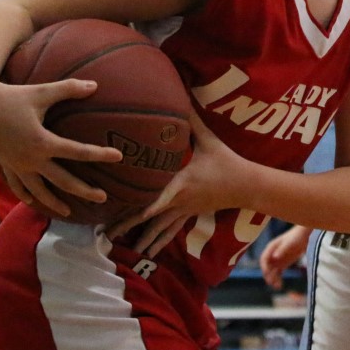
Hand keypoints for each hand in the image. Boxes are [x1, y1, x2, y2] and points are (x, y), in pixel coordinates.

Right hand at [0, 77, 122, 215]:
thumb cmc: (13, 95)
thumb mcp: (42, 91)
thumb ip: (69, 89)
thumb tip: (96, 85)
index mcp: (41, 142)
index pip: (77, 151)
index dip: (99, 154)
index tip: (118, 156)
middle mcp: (30, 159)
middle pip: (62, 181)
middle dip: (84, 190)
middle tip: (103, 198)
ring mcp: (17, 166)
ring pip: (39, 191)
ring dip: (54, 203)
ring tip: (70, 212)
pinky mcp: (7, 166)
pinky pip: (18, 187)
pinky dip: (27, 197)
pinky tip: (36, 203)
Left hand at [109, 119, 244, 256]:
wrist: (246, 184)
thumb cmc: (227, 161)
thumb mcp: (209, 140)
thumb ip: (192, 120)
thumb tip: (180, 96)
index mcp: (181, 183)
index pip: (156, 198)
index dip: (137, 208)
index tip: (117, 213)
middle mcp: (179, 201)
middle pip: (149, 217)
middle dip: (126, 226)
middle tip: (104, 236)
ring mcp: (184, 210)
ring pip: (157, 228)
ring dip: (138, 238)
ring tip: (117, 246)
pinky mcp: (189, 214)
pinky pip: (170, 231)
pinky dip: (157, 241)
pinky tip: (146, 253)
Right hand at [260, 226, 311, 288]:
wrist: (305, 236)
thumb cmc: (296, 237)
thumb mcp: (289, 243)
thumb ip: (282, 250)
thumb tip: (275, 256)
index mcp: (271, 247)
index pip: (264, 259)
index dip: (264, 267)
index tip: (267, 273)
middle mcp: (272, 254)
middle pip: (266, 267)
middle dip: (268, 275)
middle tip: (272, 283)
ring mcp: (277, 260)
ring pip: (272, 272)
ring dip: (273, 280)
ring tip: (277, 287)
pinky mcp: (283, 264)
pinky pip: (278, 274)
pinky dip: (278, 280)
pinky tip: (280, 285)